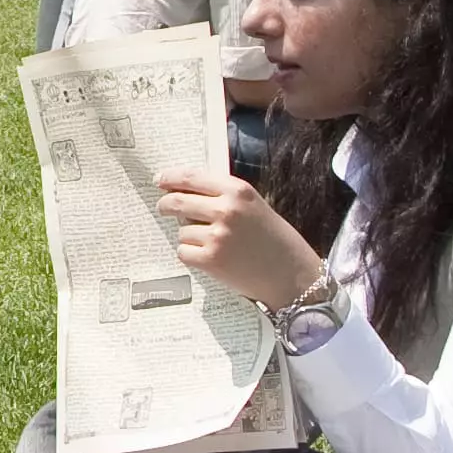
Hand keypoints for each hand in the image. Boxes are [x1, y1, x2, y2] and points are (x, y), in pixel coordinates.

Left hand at [155, 168, 325, 309]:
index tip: (160, 179)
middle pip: (177, 201)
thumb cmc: (275, 240)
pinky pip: (183, 251)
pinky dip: (191, 255)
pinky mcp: (210, 259)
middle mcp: (226, 210)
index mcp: (238, 191)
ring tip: (214, 244)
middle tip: (164, 208)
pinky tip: (210, 258)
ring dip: (189, 236)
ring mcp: (217, 235)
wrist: (292, 275)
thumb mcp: (254, 206)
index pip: (192, 177)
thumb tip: (183, 190)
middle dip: (166, 205)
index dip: (171, 177)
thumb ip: (224, 196)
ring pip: (181, 230)